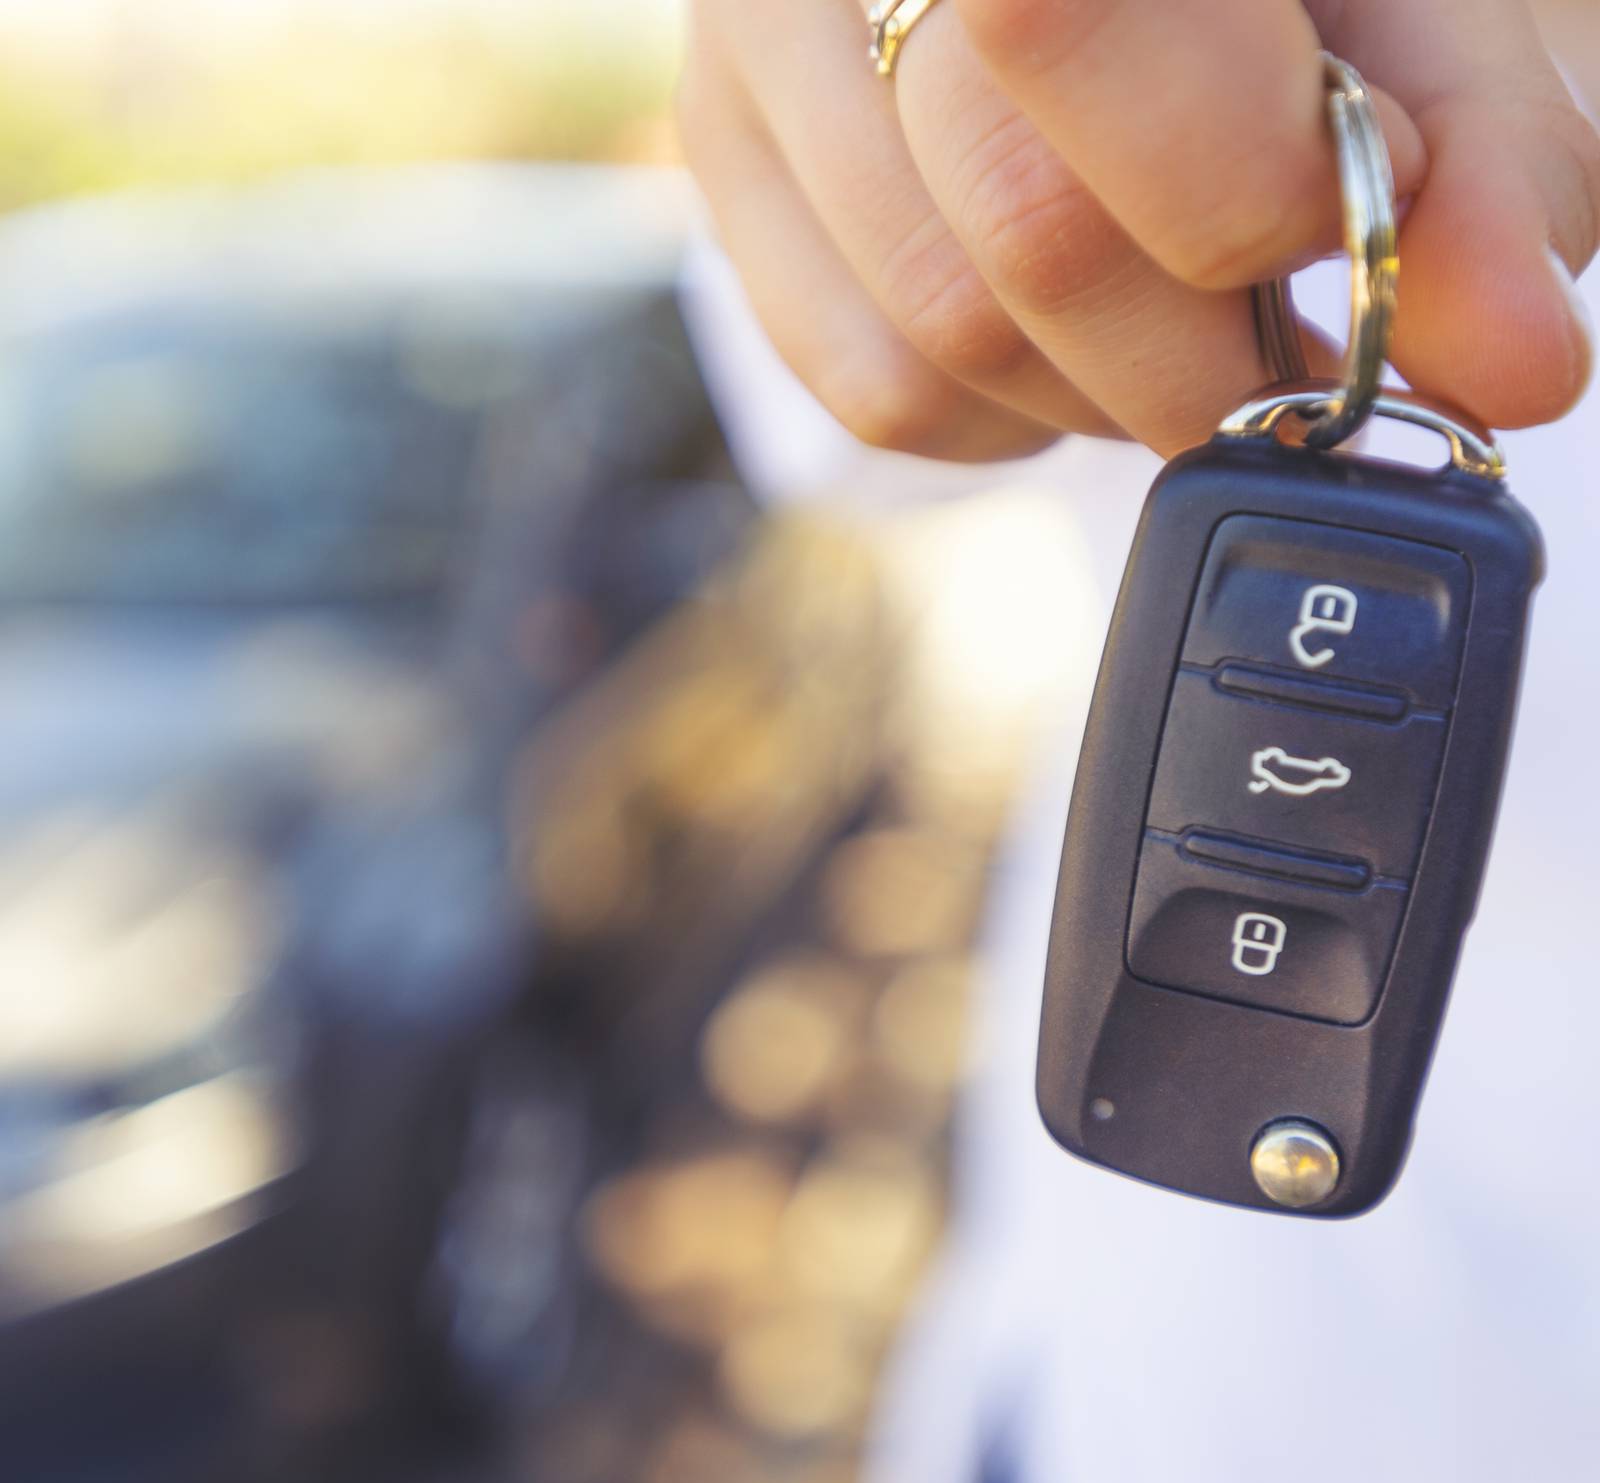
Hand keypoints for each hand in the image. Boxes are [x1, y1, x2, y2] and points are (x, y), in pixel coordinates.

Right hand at [679, 0, 1599, 459]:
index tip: (1354, 229)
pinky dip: (1003, 416)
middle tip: (1281, 352)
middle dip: (1194, 356)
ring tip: (1174, 326)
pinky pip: (870, 388)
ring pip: (939, 337)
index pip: (1064, 28)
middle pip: (1016, 233)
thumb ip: (1464, 165)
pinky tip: (1061, 340)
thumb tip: (1516, 370)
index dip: (1235, 181)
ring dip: (1102, 392)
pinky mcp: (722, 170)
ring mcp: (752, 48)